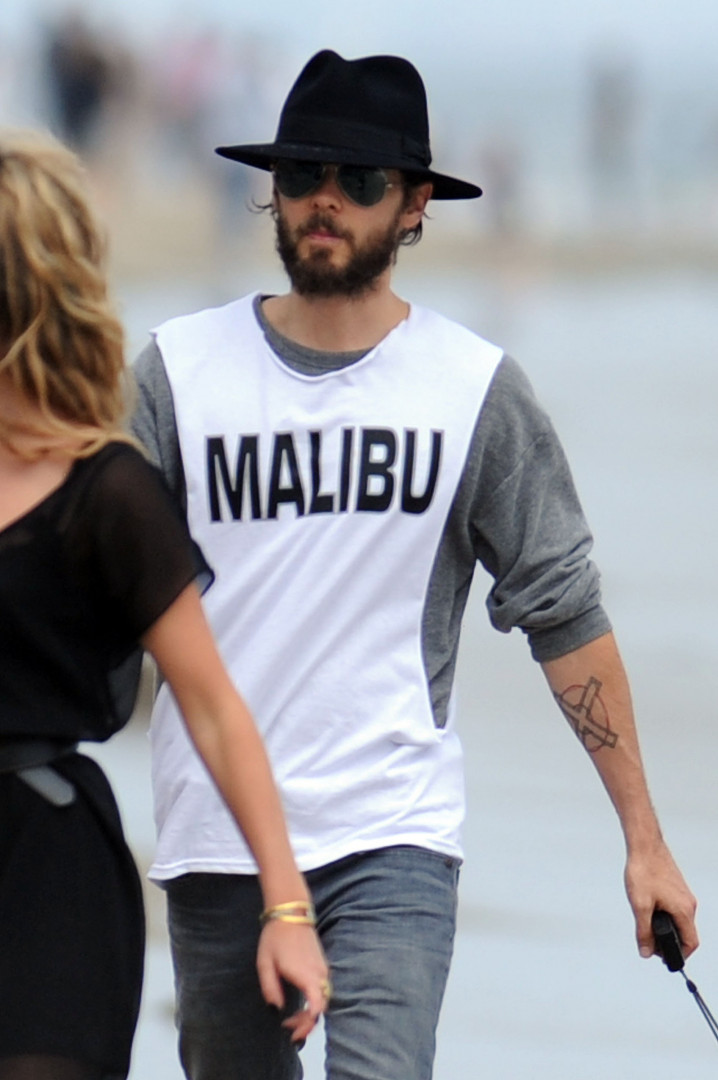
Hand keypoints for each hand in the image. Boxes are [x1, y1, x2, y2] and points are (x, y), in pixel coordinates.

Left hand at [256, 920, 329, 1041]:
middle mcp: (319, 973)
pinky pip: (322, 990)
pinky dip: (314, 1002)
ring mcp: (322, 968)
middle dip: (307, 1023)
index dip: (307, 1023)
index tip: (292, 1031)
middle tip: (288, 1028)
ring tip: (292, 1019)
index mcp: (306, 974)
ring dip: (310, 1013)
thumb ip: (270, 988)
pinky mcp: (322, 964)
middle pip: (322, 1007)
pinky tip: (300, 1004)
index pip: (317, 1007)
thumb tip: (277, 1008)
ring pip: (323, 999)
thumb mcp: (265, 963)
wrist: (291, 912)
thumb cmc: (276, 937)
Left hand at [624, 840, 698, 959]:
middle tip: (649, 944)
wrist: (645, 845)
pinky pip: (675, 909)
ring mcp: (684, 894)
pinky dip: (665, 916)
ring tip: (646, 926)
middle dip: (669, 942)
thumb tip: (646, 953)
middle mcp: (688, 903)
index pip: (690, 943)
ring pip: (679, 920)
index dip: (679, 955)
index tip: (665, 959)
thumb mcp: (640, 906)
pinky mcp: (677, 887)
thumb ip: (644, 932)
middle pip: (685, 933)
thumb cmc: (644, 871)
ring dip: (666, 928)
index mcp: (683, 910)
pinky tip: (649, 911)